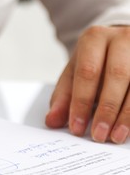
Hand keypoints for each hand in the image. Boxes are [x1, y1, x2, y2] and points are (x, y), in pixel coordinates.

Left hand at [46, 25, 129, 143]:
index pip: (87, 72)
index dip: (82, 102)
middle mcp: (122, 38)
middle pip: (117, 75)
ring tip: (115, 136)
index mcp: (94, 38)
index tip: (77, 128)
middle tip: (98, 135)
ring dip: (126, 115)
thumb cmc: (95, 61)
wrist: (120, 43)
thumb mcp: (74, 73)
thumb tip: (52, 121)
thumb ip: (63, 97)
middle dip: (107, 110)